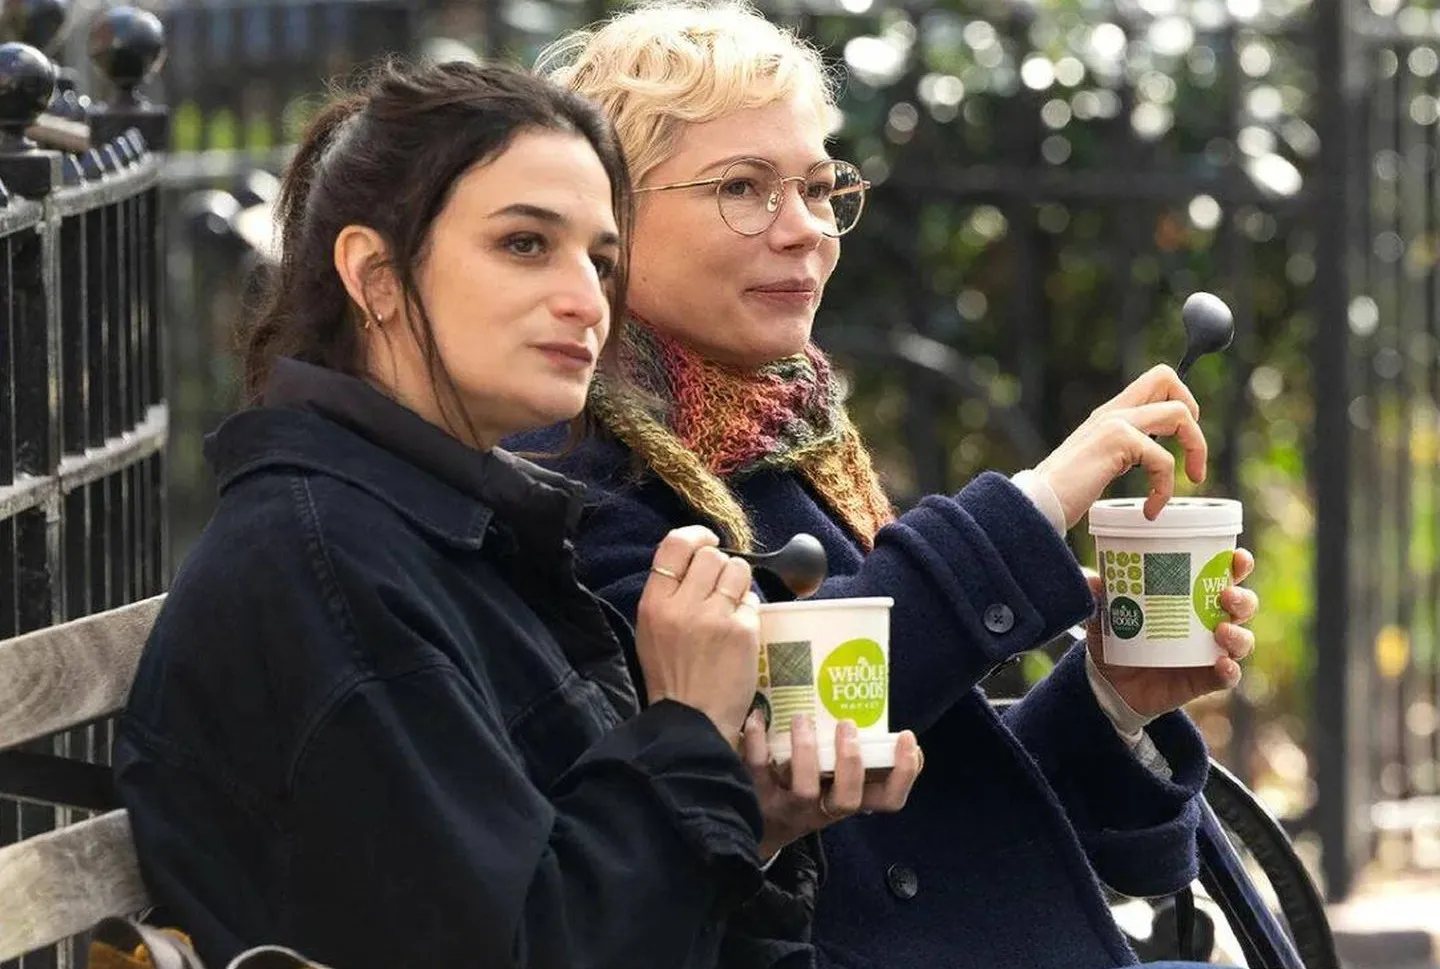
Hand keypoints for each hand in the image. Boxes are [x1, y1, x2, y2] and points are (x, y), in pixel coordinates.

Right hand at [635, 526, 759, 745]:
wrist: (692, 720)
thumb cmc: (672, 678)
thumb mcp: (652, 632)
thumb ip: (667, 595)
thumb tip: (695, 559)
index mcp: (654, 604)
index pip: (675, 545)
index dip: (696, 536)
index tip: (707, 541)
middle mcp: (683, 605)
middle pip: (711, 555)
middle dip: (720, 566)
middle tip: (719, 588)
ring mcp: (715, 617)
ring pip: (738, 570)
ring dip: (739, 584)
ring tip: (731, 606)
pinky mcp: (743, 631)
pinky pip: (753, 601)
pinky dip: (749, 612)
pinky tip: (739, 631)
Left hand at [740, 713, 922, 858]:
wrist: (746, 825)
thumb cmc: (798, 791)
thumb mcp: (830, 782)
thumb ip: (852, 762)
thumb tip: (887, 730)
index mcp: (845, 801)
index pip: (888, 801)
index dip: (904, 774)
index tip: (907, 739)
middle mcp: (820, 810)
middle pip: (848, 800)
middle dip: (852, 762)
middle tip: (848, 725)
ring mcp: (787, 808)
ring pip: (804, 789)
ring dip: (807, 751)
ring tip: (803, 719)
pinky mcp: (754, 797)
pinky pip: (756, 770)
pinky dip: (757, 741)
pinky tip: (758, 717)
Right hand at [1034, 365, 1207, 528]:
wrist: (1038, 502)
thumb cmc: (1064, 493)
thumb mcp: (1098, 461)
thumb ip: (1121, 451)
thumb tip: (1149, 459)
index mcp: (1110, 414)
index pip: (1155, 380)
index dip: (1181, 400)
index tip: (1181, 440)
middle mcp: (1113, 411)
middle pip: (1167, 377)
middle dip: (1192, 412)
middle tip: (1190, 452)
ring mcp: (1115, 423)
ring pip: (1179, 413)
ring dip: (1196, 449)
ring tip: (1185, 483)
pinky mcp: (1117, 441)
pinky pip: (1164, 458)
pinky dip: (1164, 489)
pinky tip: (1151, 510)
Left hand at [1087, 548, 1258, 717]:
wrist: (1110, 683)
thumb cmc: (1117, 637)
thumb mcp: (1105, 614)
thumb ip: (1100, 596)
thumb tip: (1094, 579)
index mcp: (1192, 596)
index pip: (1225, 575)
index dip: (1238, 565)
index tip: (1237, 558)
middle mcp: (1208, 622)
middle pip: (1242, 605)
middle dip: (1242, 598)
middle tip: (1225, 595)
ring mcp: (1209, 652)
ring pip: (1242, 640)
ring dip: (1239, 634)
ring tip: (1221, 630)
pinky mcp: (1204, 679)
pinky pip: (1227, 676)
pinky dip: (1229, 671)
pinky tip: (1222, 664)